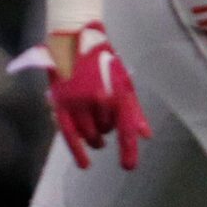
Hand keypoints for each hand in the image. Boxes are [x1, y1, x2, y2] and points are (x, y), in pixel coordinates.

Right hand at [46, 23, 152, 170]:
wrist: (74, 39)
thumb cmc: (102, 59)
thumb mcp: (123, 81)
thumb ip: (133, 110)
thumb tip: (145, 135)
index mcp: (116, 93)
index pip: (125, 129)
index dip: (128, 151)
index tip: (128, 167)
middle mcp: (97, 101)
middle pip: (106, 131)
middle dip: (108, 130)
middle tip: (105, 117)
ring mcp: (78, 103)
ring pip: (90, 135)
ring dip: (95, 137)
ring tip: (95, 128)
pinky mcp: (61, 104)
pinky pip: (69, 135)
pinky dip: (77, 151)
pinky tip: (84, 164)